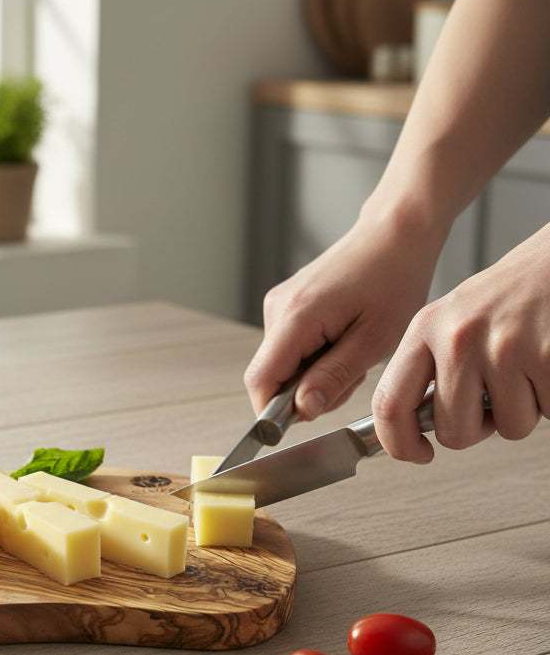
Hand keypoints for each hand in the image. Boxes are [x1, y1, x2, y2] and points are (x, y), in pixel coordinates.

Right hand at [244, 211, 442, 420]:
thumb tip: (301, 410)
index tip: (304, 420)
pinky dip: (314, 356)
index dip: (273, 412)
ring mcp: (278, 305)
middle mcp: (277, 309)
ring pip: (281, 365)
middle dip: (304, 392)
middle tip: (351, 377)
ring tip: (353, 353)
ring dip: (313, 374)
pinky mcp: (286, 304)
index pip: (260, 381)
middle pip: (270, 376)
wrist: (394, 234)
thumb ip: (333, 377)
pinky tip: (344, 339)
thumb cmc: (394, 280)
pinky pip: (289, 348)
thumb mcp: (374, 339)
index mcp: (296, 318)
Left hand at [373, 225, 549, 461]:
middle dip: (479, 428)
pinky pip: (548, 412)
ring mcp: (504, 348)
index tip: (416, 454)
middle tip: (496, 395)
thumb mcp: (454, 319)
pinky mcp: (547, 356)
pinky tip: (549, 362)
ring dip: (525, 409)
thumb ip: (430, 368)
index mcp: (426, 329)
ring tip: (529, 365)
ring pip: (509, 427)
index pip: (389, 405)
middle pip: (454, 432)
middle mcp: (458, 338)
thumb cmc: (513, 293)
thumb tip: (410, 426)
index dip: (399, 443)